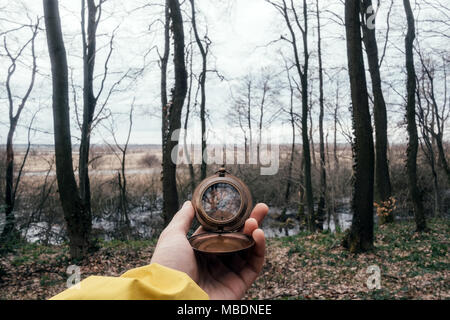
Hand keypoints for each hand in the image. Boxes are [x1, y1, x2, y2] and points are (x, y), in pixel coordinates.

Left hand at [150, 201, 267, 299]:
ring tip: (255, 221)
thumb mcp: (172, 237)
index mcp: (200, 250)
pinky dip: (259, 249)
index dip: (232, 218)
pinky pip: (254, 265)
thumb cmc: (168, 266)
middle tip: (261, 207)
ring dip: (255, 233)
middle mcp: (215, 261)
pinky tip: (258, 234)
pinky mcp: (238, 284)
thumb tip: (190, 203)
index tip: (241, 204)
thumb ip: (182, 219)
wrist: (173, 296)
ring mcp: (228, 273)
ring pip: (248, 250)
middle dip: (251, 222)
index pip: (221, 231)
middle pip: (238, 239)